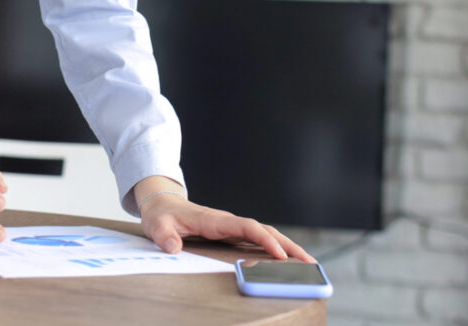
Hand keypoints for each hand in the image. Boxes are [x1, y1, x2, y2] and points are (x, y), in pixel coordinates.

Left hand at [134, 179, 313, 262]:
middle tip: (310, 262)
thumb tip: (173, 247)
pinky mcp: (232, 234)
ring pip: (265, 234)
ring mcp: (232, 228)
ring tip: (309, 264)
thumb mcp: (157, 225)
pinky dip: (275, 249)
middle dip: (288, 245)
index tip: (280, 254)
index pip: (246, 227)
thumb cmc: (162, 215)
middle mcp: (228, 222)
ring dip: (287, 247)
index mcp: (214, 220)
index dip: (265, 240)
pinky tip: (288, 262)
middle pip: (265, 230)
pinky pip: (258, 240)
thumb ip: (164, 236)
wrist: (162, 204)